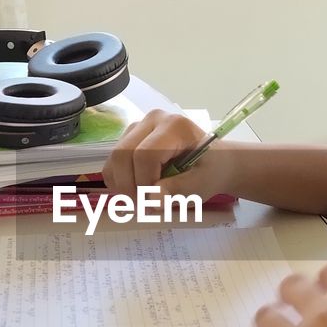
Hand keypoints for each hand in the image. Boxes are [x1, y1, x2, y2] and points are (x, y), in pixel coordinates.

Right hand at [102, 109, 233, 200]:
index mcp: (175, 126)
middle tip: (144, 206)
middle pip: (123, 154)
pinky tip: (136, 190)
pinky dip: (118, 181)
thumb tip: (152, 199)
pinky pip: (112, 161)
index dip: (144, 183)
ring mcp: (139, 126)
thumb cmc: (210, 171)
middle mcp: (153, 119)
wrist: (214, 162)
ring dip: (123, 185)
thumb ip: (178, 190)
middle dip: (130, 186)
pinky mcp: (129, 138)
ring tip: (143, 200)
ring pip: (114, 158)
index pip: (145, 154)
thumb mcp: (202, 184)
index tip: (155, 203)